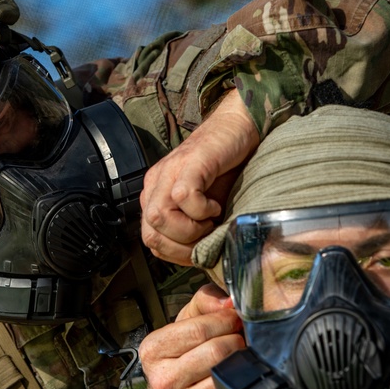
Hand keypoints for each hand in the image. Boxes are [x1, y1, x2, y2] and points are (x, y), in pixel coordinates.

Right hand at [123, 284, 245, 388]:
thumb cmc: (180, 361)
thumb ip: (204, 303)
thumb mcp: (183, 326)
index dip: (225, 321)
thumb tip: (229, 301)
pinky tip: (234, 383)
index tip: (234, 320)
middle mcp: (162, 380)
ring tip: (239, 359)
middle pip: (217, 351)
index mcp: (153, 350)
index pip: (199, 328)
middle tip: (239, 341)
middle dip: (236, 341)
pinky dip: (241, 387)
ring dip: (242, 363)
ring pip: (227, 375)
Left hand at [141, 88, 258, 264]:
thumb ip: (194, 230)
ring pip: (160, 218)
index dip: (176, 253)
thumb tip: (196, 260)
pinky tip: (215, 205)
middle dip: (182, 246)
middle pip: (150, 234)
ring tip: (211, 218)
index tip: (201, 247)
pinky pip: (182, 197)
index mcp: (155, 196)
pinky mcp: (189, 163)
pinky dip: (201, 210)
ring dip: (190, 229)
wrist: (239, 128)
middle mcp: (156, 184)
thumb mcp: (207, 209)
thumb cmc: (226, 169)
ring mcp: (170, 172)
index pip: (150, 239)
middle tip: (208, 234)